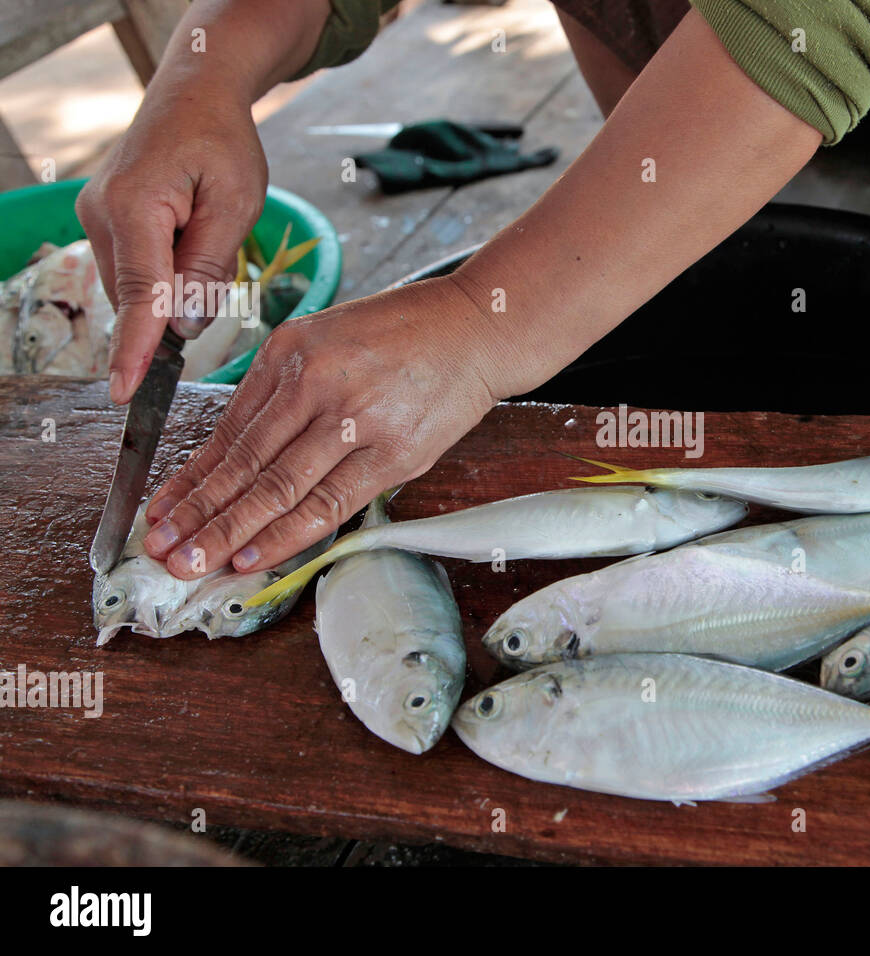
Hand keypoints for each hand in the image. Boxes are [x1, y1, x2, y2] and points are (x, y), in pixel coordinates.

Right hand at [77, 75, 267, 402]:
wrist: (193, 94)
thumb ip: (208, 267)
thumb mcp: (235, 203)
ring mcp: (95, 217)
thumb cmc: (221, 142)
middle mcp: (100, 214)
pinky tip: (188, 236)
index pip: (139, 295)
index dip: (136, 349)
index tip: (125, 392)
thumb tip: (183, 325)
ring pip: (137, 286)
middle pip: (138, 294)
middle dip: (178, 302)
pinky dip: (164, 270)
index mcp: (135, 207)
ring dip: (174, 282)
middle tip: (217, 248)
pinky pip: (135, 269)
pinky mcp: (103, 222)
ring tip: (204, 227)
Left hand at [141, 278, 507, 577]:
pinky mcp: (395, 452)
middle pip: (245, 463)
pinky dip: (287, 534)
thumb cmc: (405, 335)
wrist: (478, 327)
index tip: (161, 510)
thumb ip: (285, 390)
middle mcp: (317, 382)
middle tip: (161, 550)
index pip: (229, 429)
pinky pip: (329, 504)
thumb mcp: (328, 339)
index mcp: (292, 351)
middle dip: (197, 512)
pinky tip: (253, 555)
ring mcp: (357, 419)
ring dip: (230, 531)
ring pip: (279, 488)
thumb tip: (237, 458)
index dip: (190, 476)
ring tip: (192, 562)